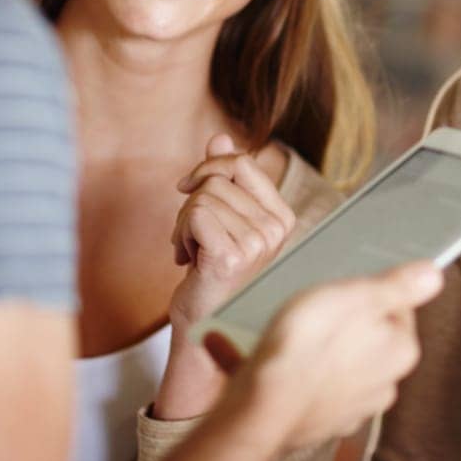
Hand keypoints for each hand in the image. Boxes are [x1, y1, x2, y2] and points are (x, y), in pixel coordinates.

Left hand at [166, 134, 295, 337]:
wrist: (203, 323)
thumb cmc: (211, 272)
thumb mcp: (220, 219)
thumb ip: (225, 178)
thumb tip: (220, 138)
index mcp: (281, 216)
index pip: (244, 163)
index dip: (210, 169)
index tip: (190, 190)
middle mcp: (275, 228)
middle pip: (219, 179)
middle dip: (192, 200)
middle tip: (188, 232)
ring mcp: (257, 242)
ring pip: (202, 197)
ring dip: (182, 223)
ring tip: (190, 251)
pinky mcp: (231, 255)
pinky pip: (195, 215)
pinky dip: (179, 234)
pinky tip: (186, 260)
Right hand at [226, 261, 443, 447]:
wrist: (259, 409)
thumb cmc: (306, 345)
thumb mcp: (354, 297)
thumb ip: (396, 286)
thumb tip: (433, 275)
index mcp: (403, 351)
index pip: (398, 309)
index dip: (369, 295)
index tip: (343, 294)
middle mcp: (387, 386)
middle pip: (371, 340)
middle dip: (347, 326)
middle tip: (316, 316)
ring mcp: (354, 410)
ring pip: (344, 368)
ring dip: (324, 355)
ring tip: (295, 342)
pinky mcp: (321, 426)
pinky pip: (316, 393)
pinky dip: (302, 381)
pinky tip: (280, 369)